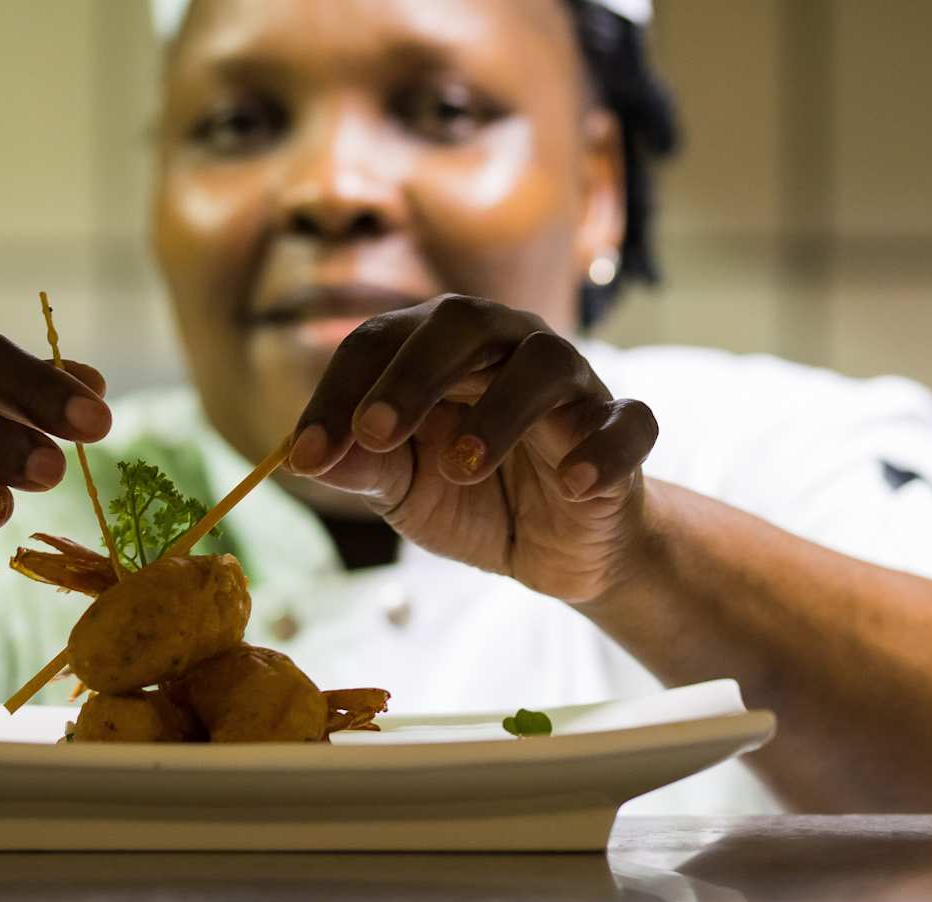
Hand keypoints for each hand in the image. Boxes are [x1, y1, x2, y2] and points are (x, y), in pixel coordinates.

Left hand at [288, 294, 658, 603]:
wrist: (556, 548)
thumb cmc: (474, 497)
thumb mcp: (406, 490)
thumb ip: (364, 468)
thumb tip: (304, 457)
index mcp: (442, 349)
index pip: (381, 341)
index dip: (338, 395)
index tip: (305, 457)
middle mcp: (508, 348)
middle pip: (464, 323)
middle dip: (413, 374)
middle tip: (375, 433)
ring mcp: (572, 386)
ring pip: (544, 365)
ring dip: (499, 413)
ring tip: (461, 468)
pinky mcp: (621, 433)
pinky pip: (627, 422)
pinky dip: (602, 448)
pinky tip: (573, 483)